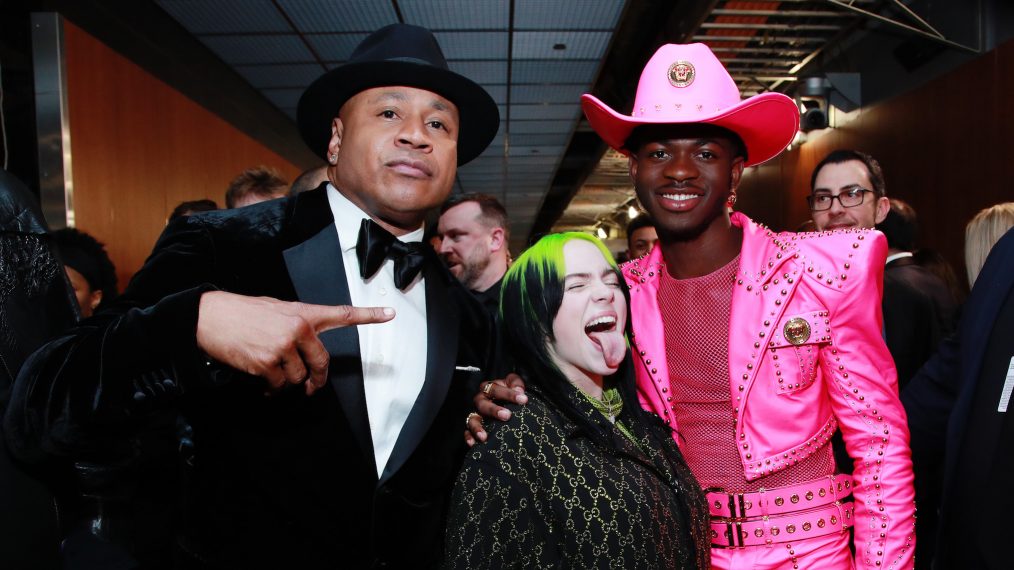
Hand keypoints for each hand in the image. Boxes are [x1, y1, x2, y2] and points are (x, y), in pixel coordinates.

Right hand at [196, 291, 394, 394]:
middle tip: (313, 386)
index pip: (341, 314)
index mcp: (303, 313)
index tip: (389, 313)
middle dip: (317, 379)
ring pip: (298, 378)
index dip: (368, 315)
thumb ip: (297, 324)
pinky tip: (262, 380)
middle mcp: (298, 329)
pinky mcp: (267, 363)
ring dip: (288, 382)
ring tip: (271, 372)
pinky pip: (278, 386)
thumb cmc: (243, 312)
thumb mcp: (276, 309)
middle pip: (321, 364)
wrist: (209, 316)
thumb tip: (307, 345)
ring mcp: (283, 347)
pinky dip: (271, 388)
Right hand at [464, 373, 526, 445]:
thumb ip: (516, 384)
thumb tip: (519, 391)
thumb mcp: (514, 385)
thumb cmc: (510, 392)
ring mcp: (476, 414)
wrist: (507, 402)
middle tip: (507, 416)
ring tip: (484, 437)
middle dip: (494, 410)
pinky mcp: (473, 427)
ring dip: (477, 428)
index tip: (523, 399)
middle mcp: (480, 401)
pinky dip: (469, 437)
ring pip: (472, 420)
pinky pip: (467, 432)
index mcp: (489, 388)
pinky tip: (474, 443)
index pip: (495, 389)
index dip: (509, 394)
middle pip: (482, 404)